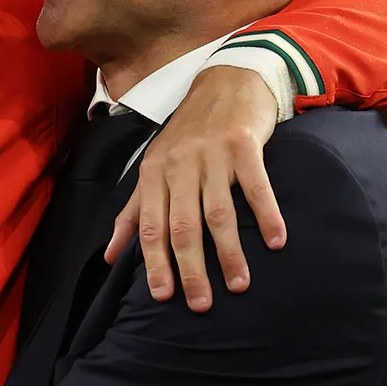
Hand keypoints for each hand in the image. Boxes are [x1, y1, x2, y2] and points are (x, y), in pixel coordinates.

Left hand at [106, 65, 285, 310]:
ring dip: (229, 253)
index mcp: (154, 173)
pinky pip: (256, 186)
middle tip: (201, 304)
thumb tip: (110, 257)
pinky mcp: (244, 144)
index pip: (150, 226)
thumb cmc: (188, 133)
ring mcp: (212, 154)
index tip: (163, 297)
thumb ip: (133, 212)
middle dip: (190, 269)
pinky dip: (267, 215)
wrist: (227, 80)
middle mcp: (179, 164)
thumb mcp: (155, 167)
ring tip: (239, 284)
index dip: (155, 263)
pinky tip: (276, 242)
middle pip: (182, 226)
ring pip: (218, 212)